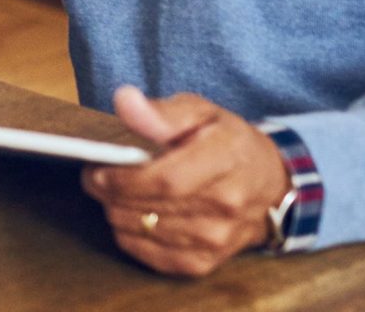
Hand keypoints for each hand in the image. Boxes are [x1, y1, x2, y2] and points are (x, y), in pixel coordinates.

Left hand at [81, 87, 291, 277]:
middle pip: (149, 208)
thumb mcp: (201, 113)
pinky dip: (130, 236)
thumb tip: (125, 101)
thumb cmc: (227, 143)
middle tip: (96, 177)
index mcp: (227, 160)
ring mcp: (217, 240)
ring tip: (114, 193)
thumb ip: (162, 112)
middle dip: (110, 194)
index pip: (166, 180)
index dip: (124, 179)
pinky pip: (151, 256)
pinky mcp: (204, 263)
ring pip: (143, 232)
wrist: (268, 185)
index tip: (97, 170)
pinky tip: (131, 216)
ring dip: (117, 213)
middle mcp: (226, 206)